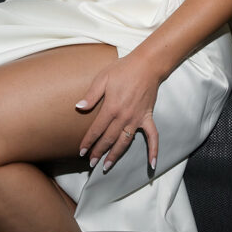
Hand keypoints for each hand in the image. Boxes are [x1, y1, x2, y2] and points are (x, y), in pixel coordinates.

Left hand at [76, 53, 159, 172]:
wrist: (146, 65)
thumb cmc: (122, 69)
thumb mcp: (102, 78)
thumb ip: (91, 95)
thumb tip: (78, 107)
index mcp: (111, 107)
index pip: (97, 129)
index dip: (88, 141)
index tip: (81, 152)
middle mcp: (124, 117)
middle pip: (109, 139)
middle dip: (99, 152)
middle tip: (91, 163)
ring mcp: (137, 119)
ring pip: (125, 142)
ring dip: (116, 155)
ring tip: (107, 166)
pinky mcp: (148, 117)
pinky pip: (152, 137)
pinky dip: (153, 150)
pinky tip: (152, 164)